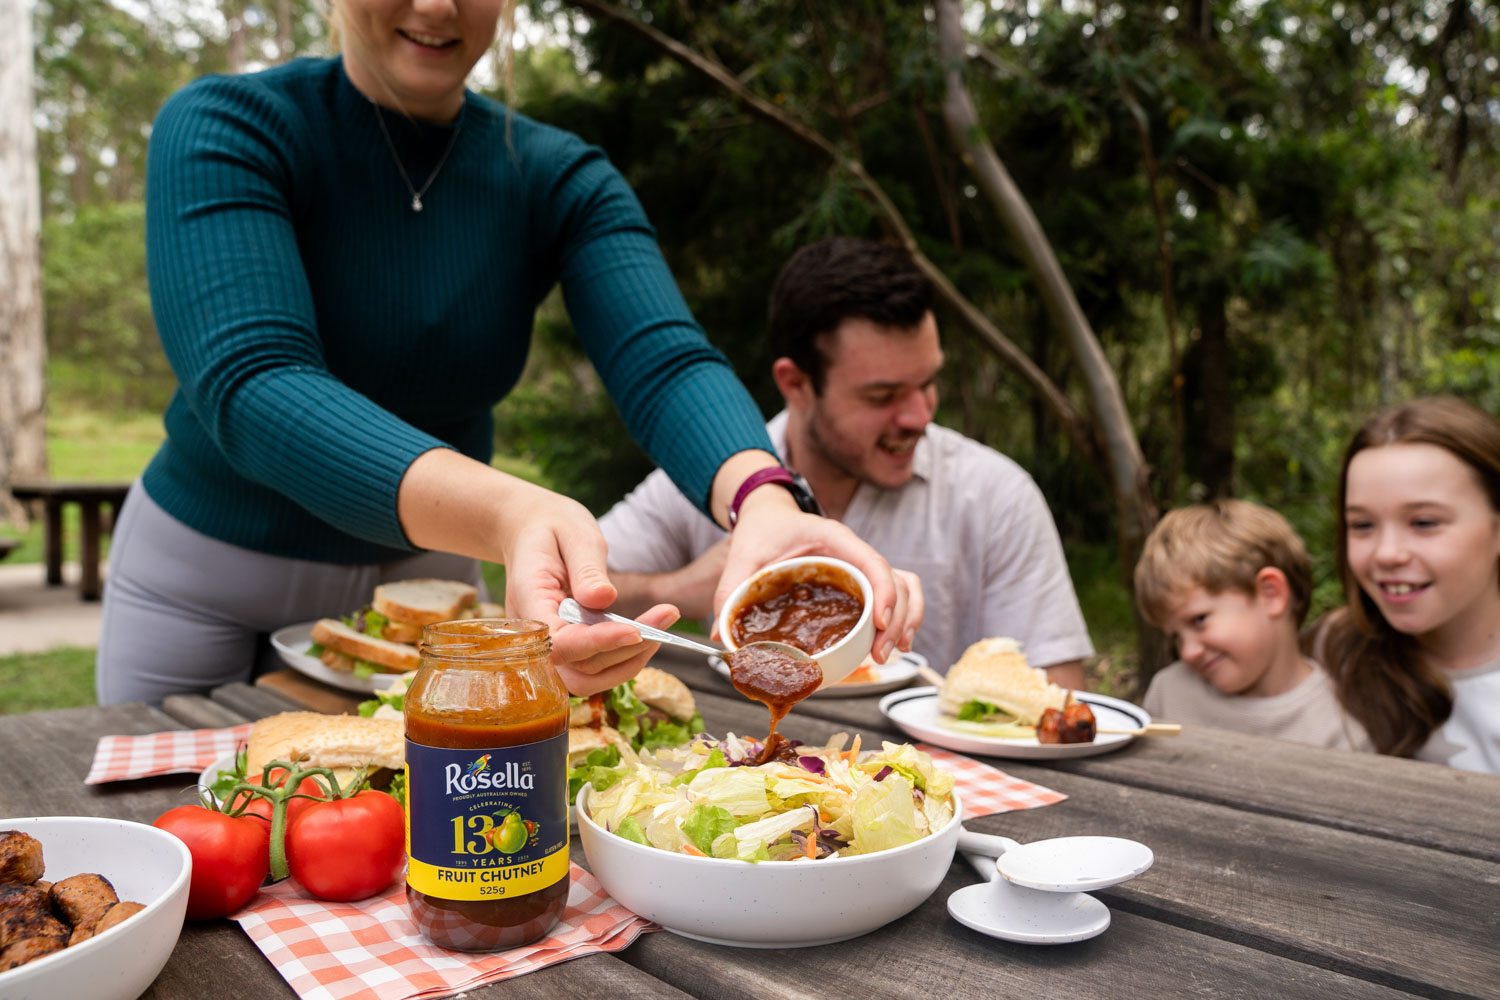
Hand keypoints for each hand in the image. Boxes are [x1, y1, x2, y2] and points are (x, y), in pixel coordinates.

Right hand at [397, 449, 672, 695]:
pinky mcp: (567, 648)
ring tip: (662, 627)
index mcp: (529, 602)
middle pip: (577, 669)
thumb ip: (586, 568)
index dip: (597, 642)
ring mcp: (549, 645)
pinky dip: (624, 658)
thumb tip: (603, 598)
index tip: (636, 631)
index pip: (559, 640)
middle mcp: (534, 634)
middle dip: (624, 653)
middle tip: (664, 618)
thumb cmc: (551, 528)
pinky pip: (593, 668)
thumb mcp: (573, 534)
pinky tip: (648, 633)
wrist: (531, 530)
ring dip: (630, 659)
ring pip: (587, 678)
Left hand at [714, 495, 923, 662]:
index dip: (884, 593)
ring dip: (907, 620)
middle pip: (898, 582)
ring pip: (905, 588)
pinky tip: (891, 644)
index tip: (880, 624)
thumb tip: (720, 634)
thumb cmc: (762, 530)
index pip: (874, 562)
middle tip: (880, 654)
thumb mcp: (744, 554)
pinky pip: (894, 594)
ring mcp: (862, 566)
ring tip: (892, 652)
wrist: (769, 516)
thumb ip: (730, 589)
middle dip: (897, 620)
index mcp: (836, 539)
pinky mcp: (860, 580)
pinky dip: (901, 617)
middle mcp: (856, 552)